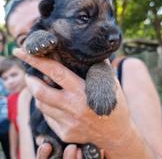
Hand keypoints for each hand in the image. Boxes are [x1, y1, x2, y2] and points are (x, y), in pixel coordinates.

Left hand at [14, 48, 133, 157]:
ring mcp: (67, 122)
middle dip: (30, 80)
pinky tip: (56, 104)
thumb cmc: (114, 106)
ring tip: (43, 88)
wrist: (116, 134)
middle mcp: (72, 107)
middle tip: (29, 74)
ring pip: (41, 105)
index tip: (21, 51)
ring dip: (38, 94)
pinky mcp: (65, 133)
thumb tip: (93, 53)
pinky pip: (48, 117)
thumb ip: (100, 68)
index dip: (37, 61)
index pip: (54, 72)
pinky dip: (47, 108)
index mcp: (82, 91)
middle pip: (40, 91)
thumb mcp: (111, 84)